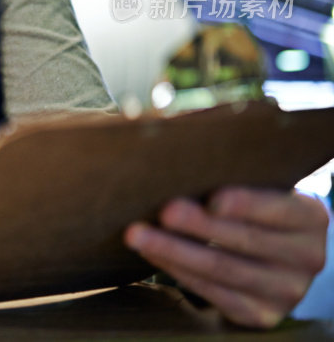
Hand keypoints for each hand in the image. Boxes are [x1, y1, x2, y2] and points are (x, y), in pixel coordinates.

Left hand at [124, 187, 328, 328]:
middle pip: (244, 240)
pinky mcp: (257, 314)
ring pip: (221, 268)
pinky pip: (211, 292)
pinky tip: (151, 253)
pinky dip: (176, 269)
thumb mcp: (258, 185)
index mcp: (310, 218)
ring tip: (139, 234)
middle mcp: (307, 258)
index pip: (279, 209)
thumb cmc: (251, 206)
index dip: (247, 204)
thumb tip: (180, 136)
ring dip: (174, 250)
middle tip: (163, 211)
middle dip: (199, 225)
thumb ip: (233, 169)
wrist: (270, 256)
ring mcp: (285, 291)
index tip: (213, 198)